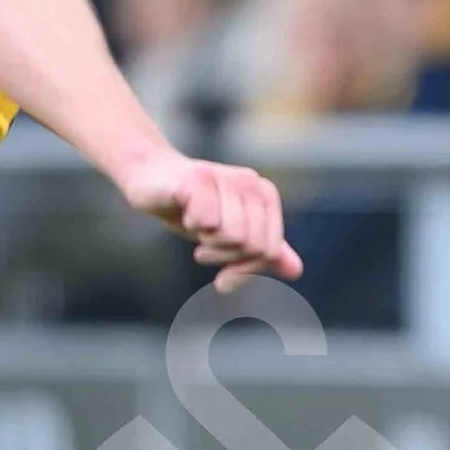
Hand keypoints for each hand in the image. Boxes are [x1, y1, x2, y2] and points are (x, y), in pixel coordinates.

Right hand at [120, 153, 302, 291]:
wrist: (151, 180)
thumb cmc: (193, 208)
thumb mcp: (231, 233)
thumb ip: (264, 250)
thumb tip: (297, 271)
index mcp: (264, 194)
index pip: (268, 250)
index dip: (245, 269)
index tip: (224, 272)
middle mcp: (249, 182)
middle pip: (253, 246)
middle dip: (226, 258)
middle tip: (205, 249)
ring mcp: (224, 178)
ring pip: (233, 235)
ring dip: (208, 244)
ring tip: (197, 229)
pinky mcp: (197, 179)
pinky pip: (207, 220)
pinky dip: (192, 225)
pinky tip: (184, 212)